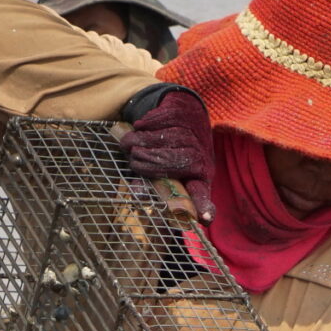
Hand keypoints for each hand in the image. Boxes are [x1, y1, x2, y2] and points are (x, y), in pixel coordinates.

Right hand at [119, 84, 213, 222]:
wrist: (187, 113)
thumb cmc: (176, 151)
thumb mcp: (169, 171)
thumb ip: (152, 185)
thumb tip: (137, 194)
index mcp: (198, 176)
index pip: (201, 193)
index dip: (203, 205)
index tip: (204, 217)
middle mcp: (199, 156)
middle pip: (175, 163)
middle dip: (149, 163)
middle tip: (133, 161)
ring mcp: (191, 133)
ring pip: (164, 140)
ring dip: (140, 142)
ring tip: (126, 144)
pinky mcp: (182, 113)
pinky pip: (159, 121)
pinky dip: (145, 124)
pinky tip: (139, 127)